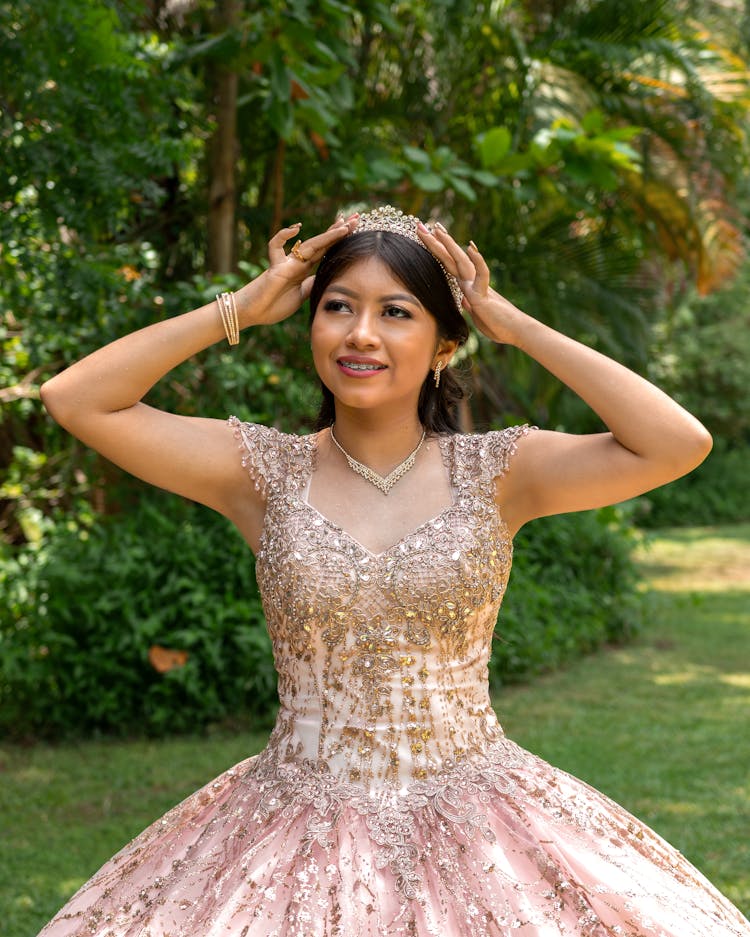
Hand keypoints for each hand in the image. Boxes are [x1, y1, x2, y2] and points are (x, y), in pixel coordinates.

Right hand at [238, 213, 358, 325]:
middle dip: (339, 230)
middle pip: (322, 242)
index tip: (353, 229)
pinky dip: (283, 236)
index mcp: (303, 269)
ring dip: (328, 235)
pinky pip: (277, 248)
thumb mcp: (301, 296)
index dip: (338, 240)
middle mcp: (297, 262)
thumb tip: (327, 277)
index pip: (325, 250)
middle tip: (356, 217)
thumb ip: (312, 285)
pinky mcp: (276, 268)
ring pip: (310, 244)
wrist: (253, 313)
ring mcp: (287, 263)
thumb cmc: (273, 305)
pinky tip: (295, 229)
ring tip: (344, 224)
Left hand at [416, 222, 525, 345]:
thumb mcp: (476, 313)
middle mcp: (470, 282)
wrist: (515, 330)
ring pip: (461, 262)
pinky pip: (481, 276)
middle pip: (449, 258)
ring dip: (449, 245)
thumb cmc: (497, 324)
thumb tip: (462, 298)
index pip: (447, 264)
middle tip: (419, 225)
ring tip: (437, 229)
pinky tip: (471, 247)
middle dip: (434, 242)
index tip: (425, 235)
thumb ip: (469, 303)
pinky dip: (477, 261)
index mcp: (466, 286)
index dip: (436, 250)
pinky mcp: (482, 296)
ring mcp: (476, 287)